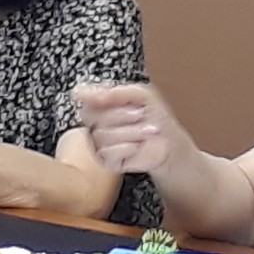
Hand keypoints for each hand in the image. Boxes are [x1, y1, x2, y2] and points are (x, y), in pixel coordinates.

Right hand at [74, 81, 191, 176]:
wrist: (170, 142)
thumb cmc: (155, 115)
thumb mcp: (140, 94)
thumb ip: (114, 92)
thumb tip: (83, 92)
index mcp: (99, 103)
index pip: (83, 96)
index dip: (96, 96)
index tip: (110, 97)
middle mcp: (95, 122)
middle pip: (91, 115)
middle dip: (121, 114)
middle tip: (141, 114)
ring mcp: (99, 143)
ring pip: (101, 135)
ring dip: (130, 132)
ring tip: (146, 131)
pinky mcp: (106, 161)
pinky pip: (107, 153)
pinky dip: (127, 148)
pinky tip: (137, 146)